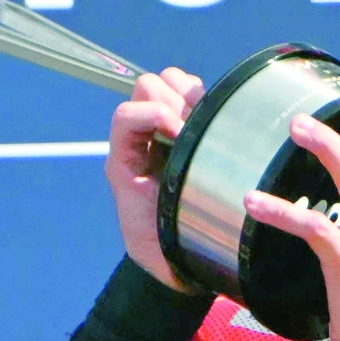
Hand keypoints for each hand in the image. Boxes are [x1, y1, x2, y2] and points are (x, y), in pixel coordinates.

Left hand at [105, 67, 205, 293]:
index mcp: (125, 161)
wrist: (181, 259)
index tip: (183, 140)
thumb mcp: (146, 240)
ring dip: (186, 95)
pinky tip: (214, 120)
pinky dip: (201, 95)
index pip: (127, 115)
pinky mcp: (190, 128)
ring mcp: (164, 130)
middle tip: (194, 131)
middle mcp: (140, 140)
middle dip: (172, 102)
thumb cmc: (164, 250)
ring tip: (204, 124)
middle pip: (146, 87)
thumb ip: (150, 208)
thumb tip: (175, 171)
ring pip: (167, 81)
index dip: (156, 117)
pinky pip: (190, 90)